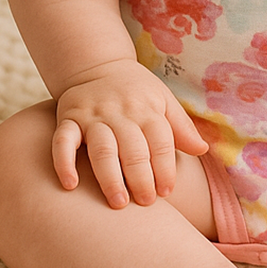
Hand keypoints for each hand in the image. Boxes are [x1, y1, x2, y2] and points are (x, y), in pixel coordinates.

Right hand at [52, 57, 206, 209]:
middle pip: (133, 149)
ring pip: (102, 148)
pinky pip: (63, 141)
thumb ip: (181, 127)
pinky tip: (70, 185)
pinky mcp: (68, 119)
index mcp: (147, 109)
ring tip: (119, 203)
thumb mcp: (163, 100)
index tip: (166, 191)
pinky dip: (64, 163)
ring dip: (110, 177)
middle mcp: (120, 113)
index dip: (165, 167)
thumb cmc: (136, 90)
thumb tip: (203, 150)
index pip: (160, 141)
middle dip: (141, 178)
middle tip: (146, 203)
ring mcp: (93, 116)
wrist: (97, 64)